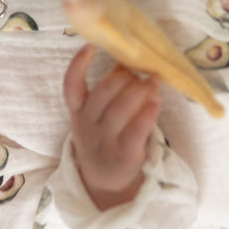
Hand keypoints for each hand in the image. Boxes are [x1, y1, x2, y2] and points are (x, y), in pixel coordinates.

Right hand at [63, 45, 160, 210]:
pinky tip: (157, 100)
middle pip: (102, 96)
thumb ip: (107, 91)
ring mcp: (104, 142)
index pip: (71, 87)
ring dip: (139, 91)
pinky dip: (147, 113)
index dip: (77, 66)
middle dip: (123, 79)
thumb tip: (125, 61)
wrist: (104, 181)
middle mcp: (87, 125)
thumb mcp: (95, 114)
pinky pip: (135, 131)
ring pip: (119, 111)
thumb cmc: (104, 136)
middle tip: (138, 72)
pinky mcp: (124, 154)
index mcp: (78, 111)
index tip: (89, 47)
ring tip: (154, 81)